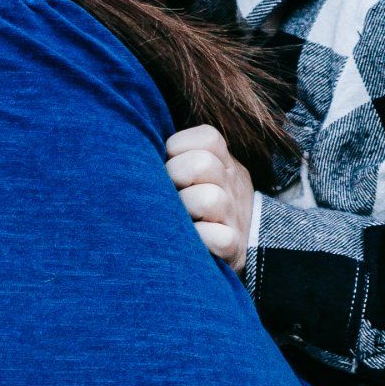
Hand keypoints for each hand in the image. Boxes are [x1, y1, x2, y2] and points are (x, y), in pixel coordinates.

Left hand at [165, 125, 255, 268]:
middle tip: (166, 192)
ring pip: (209, 199)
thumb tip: (136, 146)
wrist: (249, 243)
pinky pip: (220, 238)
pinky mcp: (233, 247)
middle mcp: (231, 185)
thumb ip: (179, 156)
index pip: (208, 138)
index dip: (179, 147)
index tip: (169, 163)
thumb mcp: (203, 172)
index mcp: (224, 163)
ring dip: (185, 208)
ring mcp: (234, 216)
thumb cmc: (203, 202)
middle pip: (202, 164)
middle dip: (176, 175)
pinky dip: (201, 238)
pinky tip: (189, 240)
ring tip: (176, 217)